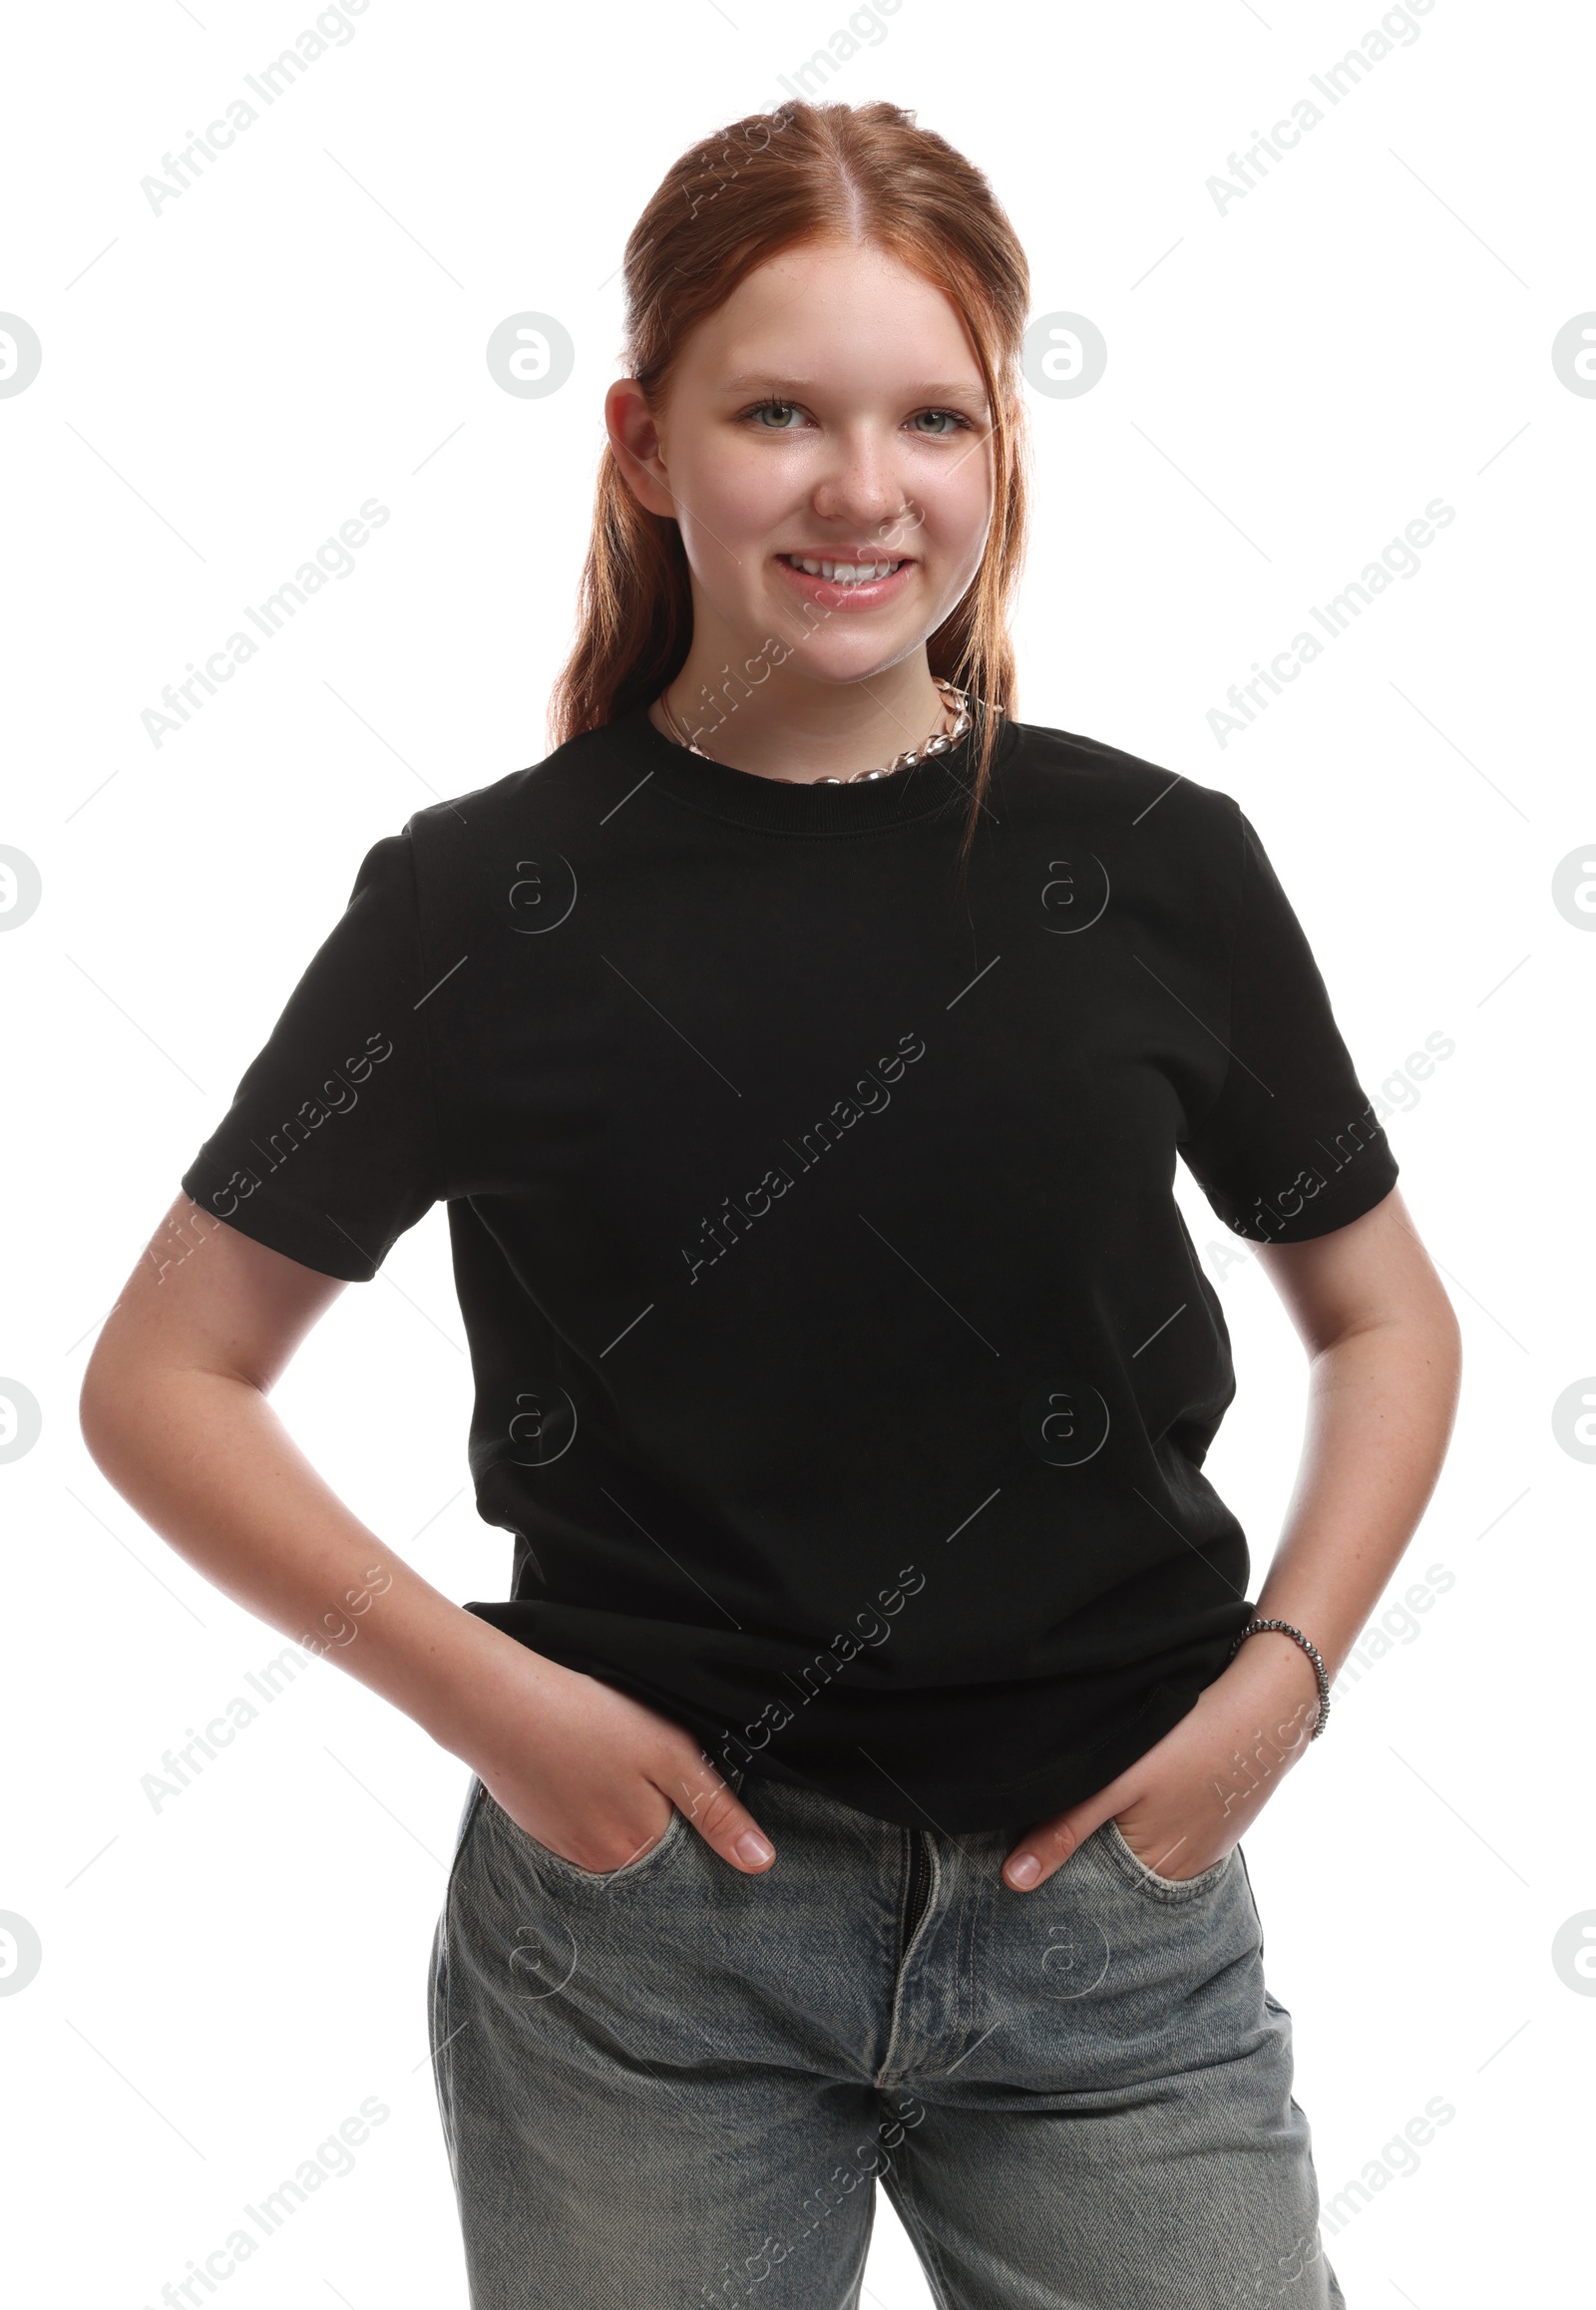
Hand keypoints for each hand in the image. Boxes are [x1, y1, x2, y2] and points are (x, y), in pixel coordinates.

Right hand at [457, 1642, 776, 1876]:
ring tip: (614, 1770)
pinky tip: (586, 1776)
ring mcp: (568, 1854)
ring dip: (627, 1819)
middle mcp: (604, 1866)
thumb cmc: (586, 1720)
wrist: (496, 1706)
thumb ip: (714, 1809)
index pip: (691, 1861)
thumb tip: (760, 1862)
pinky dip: (592, 1813)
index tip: (690, 1796)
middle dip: (664, 1826)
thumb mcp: (668, 1753)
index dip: (700, 1829)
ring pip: (619, 1847)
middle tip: (647, 1773)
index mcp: (641, 1848)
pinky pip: (584, 1837)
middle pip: (655, 1858)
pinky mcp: (542, 1835)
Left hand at [1001, 1632, 1322, 1890]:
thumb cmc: (1190, 1743)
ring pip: (1141, 1851)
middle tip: (1067, 1812)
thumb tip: (1012, 1882)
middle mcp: (1181, 1876)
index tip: (1030, 1847)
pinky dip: (1150, 1820)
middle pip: (1116, 1871)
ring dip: (1119, 1833)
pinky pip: (1169, 1834)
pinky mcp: (1215, 1827)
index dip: (1061, 1867)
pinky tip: (1145, 1791)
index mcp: (1153, 1875)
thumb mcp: (1117, 1782)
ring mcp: (1203, 1852)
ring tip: (1108, 1796)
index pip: (1091, 1887)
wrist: (1267, 1709)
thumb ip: (1064, 1829)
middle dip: (1088, 1852)